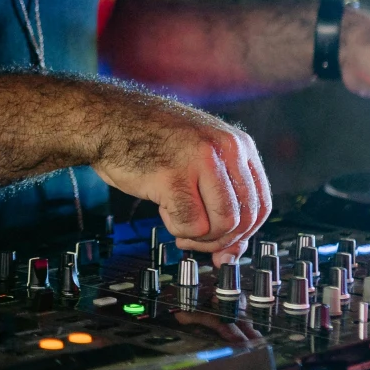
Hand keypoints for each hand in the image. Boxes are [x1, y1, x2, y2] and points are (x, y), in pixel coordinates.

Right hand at [91, 95, 270, 258]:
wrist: (109, 119)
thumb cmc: (149, 139)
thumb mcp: (200, 155)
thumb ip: (221, 193)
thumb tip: (233, 250)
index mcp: (237, 144)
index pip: (261, 204)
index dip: (244, 234)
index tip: (226, 247)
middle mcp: (226, 150)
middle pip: (244, 219)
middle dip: (220, 240)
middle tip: (196, 240)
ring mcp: (201, 162)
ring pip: (222, 225)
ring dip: (199, 236)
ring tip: (177, 220)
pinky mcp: (173, 177)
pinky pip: (191, 225)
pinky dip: (177, 229)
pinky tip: (163, 209)